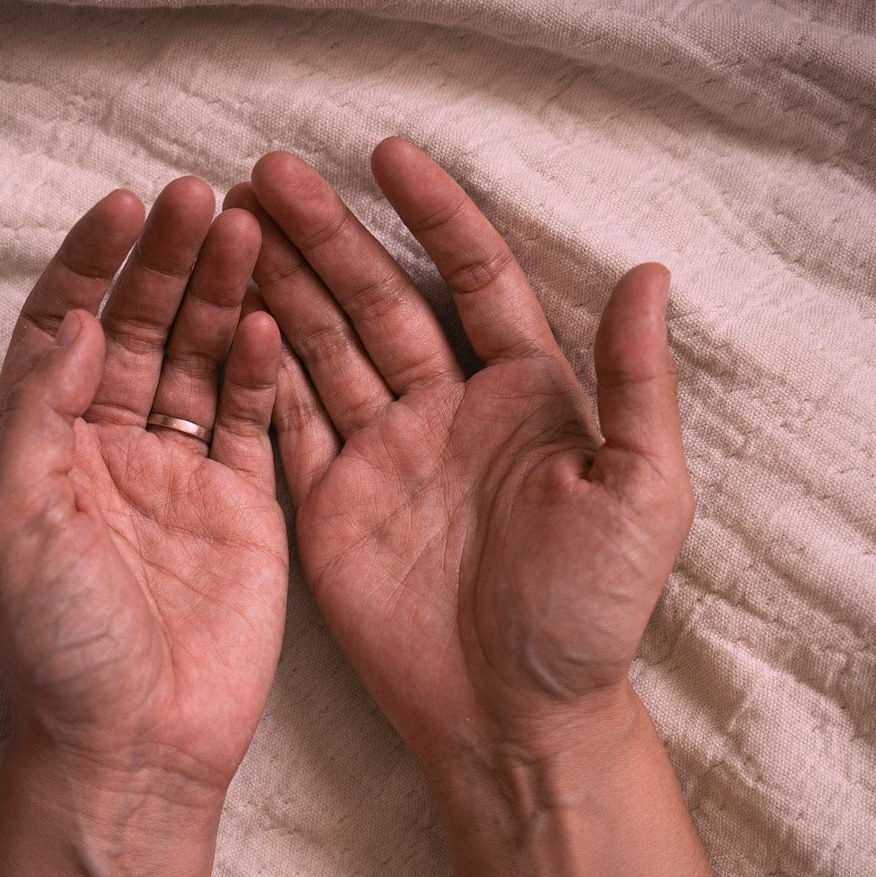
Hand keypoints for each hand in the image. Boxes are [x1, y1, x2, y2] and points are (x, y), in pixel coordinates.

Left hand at [0, 178, 286, 806]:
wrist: (135, 745)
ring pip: (198, 357)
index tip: (125, 205)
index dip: (91, 262)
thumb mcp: (17, 520)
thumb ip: (37, 412)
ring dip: (221, 293)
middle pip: (138, 326)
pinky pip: (249, 417)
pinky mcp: (242, 504)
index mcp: (42, 444)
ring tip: (249, 229)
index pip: (63, 325)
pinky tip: (271, 320)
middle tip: (204, 195)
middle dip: (168, 259)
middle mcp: (108, 445)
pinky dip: (259, 367)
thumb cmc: (59, 644)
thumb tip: (69, 318)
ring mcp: (178, 472)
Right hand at [234, 139, 692, 777]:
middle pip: (379, 298)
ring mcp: (383, 454)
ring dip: (280, 283)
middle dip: (328, 234)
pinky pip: (288, 424)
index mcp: (525, 395)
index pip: (474, 277)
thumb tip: (651, 269)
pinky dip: (258, 371)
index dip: (435, 214)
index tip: (388, 155)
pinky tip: (224, 317)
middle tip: (269, 172)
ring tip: (229, 222)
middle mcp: (447, 410)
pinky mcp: (331, 506)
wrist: (517, 721)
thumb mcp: (641, 495)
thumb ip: (638, 386)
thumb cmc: (593, 615)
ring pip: (323, 346)